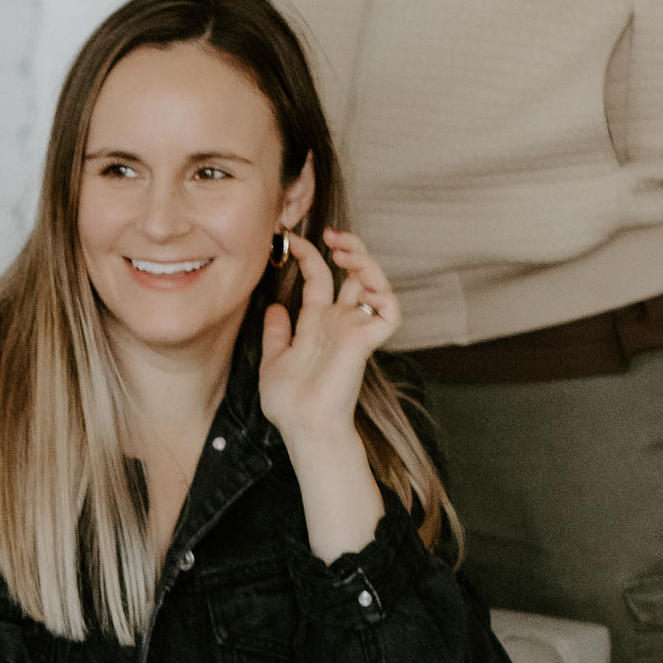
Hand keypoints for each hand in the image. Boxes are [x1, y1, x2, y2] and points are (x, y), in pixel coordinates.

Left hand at [257, 228, 399, 443]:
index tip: (290, 240)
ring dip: (366, 262)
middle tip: (332, 234)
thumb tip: (274, 307)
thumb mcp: (273, 361)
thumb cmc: (290, 404)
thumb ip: (276, 334)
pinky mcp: (365, 342)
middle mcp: (339, 323)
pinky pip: (390, 312)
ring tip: (346, 250)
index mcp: (317, 324)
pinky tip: (365, 283)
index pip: (319, 279)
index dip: (309, 256)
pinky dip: (384, 294)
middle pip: (354, 274)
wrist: (303, 427)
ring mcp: (354, 331)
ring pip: (376, 285)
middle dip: (348, 248)